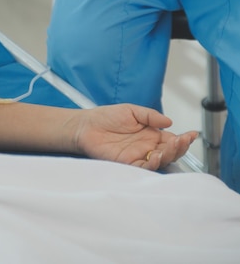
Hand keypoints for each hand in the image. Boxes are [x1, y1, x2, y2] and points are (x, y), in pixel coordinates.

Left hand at [67, 103, 197, 170]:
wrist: (86, 125)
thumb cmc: (106, 117)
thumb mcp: (132, 111)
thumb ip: (150, 116)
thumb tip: (168, 121)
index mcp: (150, 134)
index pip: (171, 139)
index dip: (183, 139)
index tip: (192, 134)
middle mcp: (147, 147)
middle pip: (169, 152)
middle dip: (179, 147)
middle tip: (184, 140)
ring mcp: (138, 156)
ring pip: (160, 161)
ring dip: (169, 155)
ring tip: (173, 146)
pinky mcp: (127, 164)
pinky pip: (143, 168)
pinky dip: (152, 164)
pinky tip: (156, 156)